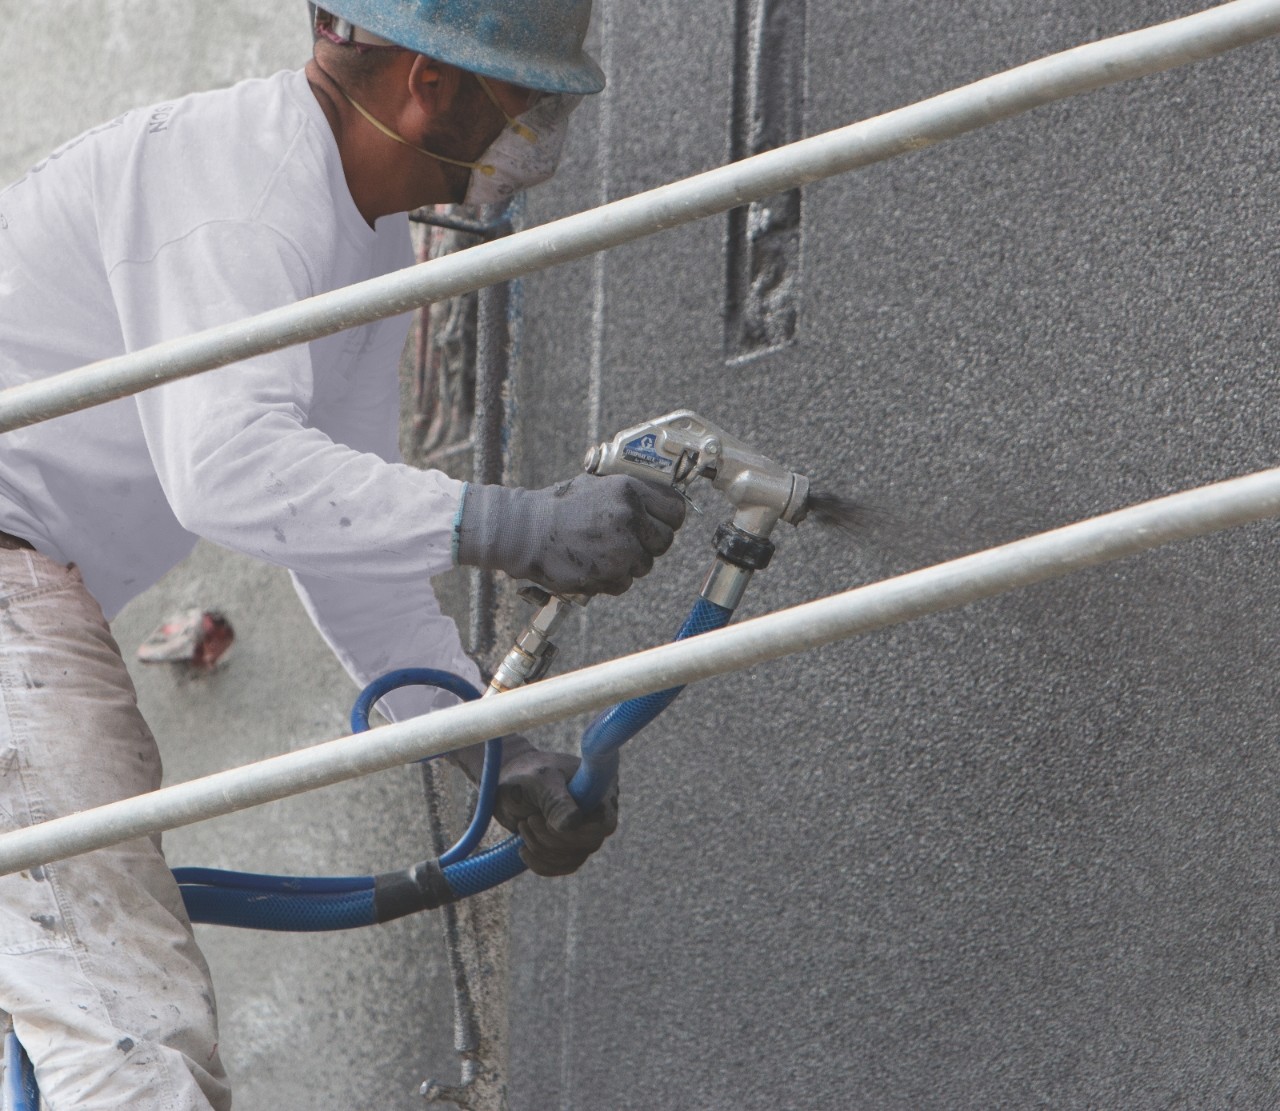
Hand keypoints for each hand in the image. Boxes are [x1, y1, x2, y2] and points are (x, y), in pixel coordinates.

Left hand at [450, 736, 618, 876]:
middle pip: (590, 844)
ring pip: (574, 858)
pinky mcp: (569, 846)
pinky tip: (522, 848)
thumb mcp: (538, 782)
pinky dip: (540, 862)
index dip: (576, 830)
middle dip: (553, 839)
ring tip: (523, 824)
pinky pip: (563, 867)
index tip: (542, 818)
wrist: (505, 783)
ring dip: (542, 848)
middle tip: (529, 820)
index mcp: (598, 789)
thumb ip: (555, 800)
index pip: (604, 823)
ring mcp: (584, 830)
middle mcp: (597, 811)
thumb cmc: (523, 774)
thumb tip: (573, 823)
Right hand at [454, 474, 685, 595]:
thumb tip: (659, 501)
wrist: (525, 532)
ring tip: (602, 550)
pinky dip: (612, 579)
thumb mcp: (595, 484)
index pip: (676, 510)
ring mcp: (621, 549)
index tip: (660, 522)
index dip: (668, 518)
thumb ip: (629, 493)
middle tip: (628, 539)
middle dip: (649, 542)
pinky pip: (625, 583)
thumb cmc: (557, 506)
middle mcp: (629, 519)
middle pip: (665, 541)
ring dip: (629, 562)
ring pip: (645, 565)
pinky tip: (592, 563)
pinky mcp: (609, 575)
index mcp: (628, 491)